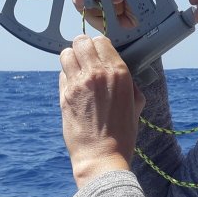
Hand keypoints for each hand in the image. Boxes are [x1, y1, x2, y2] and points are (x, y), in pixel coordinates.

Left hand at [59, 35, 144, 188]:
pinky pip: (61, 74)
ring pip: (66, 53)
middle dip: (82, 48)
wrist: (102, 156)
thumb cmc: (122, 134)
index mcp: (119, 72)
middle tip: (84, 58)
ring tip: (76, 70)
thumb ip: (130, 83)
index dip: (99, 46)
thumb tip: (120, 72)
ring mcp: (78, 83)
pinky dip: (66, 77)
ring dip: (71, 59)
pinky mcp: (64, 95)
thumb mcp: (136, 104)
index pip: (101, 40)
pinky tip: (73, 88)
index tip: (98, 54)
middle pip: (81, 41)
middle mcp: (97, 73)